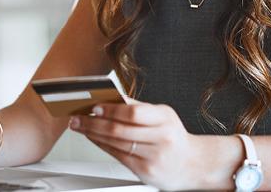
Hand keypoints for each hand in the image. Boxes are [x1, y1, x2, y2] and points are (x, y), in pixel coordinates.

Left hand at [68, 99, 227, 190]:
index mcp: (165, 118)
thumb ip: (138, 107)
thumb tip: (110, 98)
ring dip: (93, 134)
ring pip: (116, 144)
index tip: (94, 106)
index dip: (111, 110)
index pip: (134, 113)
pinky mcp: (146, 172)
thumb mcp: (163, 116)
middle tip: (78, 117)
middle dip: (93, 123)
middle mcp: (161, 138)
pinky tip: (94, 138)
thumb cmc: (173, 137)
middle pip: (120, 130)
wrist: (192, 165)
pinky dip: (102, 145)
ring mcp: (154, 157)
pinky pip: (118, 156)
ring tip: (81, 126)